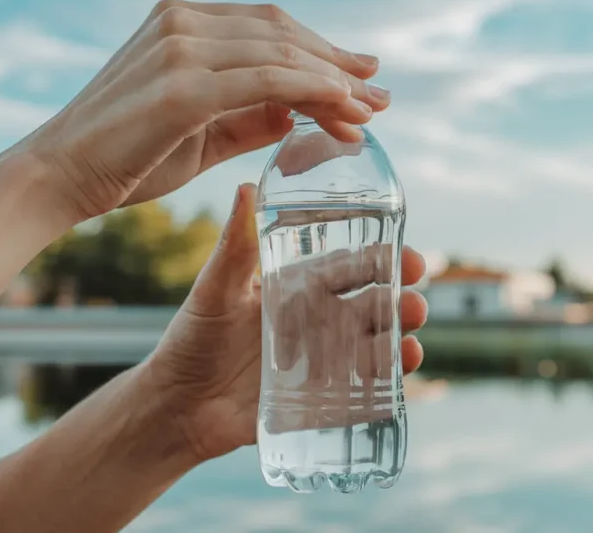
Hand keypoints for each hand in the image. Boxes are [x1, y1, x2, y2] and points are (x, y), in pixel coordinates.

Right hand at [28, 0, 391, 221]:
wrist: (58, 178)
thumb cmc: (125, 160)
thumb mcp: (201, 132)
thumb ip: (250, 117)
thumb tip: (302, 112)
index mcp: (182, 23)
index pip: (270, 28)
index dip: (321, 51)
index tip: (361, 78)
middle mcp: (182, 22)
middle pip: (284, 34)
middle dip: (339, 66)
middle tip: (381, 97)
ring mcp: (181, 48)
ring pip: (283, 55)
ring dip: (335, 84)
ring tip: (371, 114)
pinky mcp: (181, 85)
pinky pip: (267, 80)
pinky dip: (313, 93)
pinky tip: (344, 111)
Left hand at [141, 184, 425, 462]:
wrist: (177, 405)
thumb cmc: (193, 339)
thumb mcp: (216, 289)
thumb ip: (235, 245)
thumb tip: (246, 186)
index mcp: (298, 289)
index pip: (350, 268)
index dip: (382, 261)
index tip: (408, 257)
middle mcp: (317, 323)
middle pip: (372, 307)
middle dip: (400, 303)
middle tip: (415, 303)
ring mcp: (323, 363)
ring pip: (374, 347)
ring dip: (400, 341)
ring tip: (411, 341)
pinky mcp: (320, 400)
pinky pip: (362, 391)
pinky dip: (387, 383)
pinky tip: (399, 376)